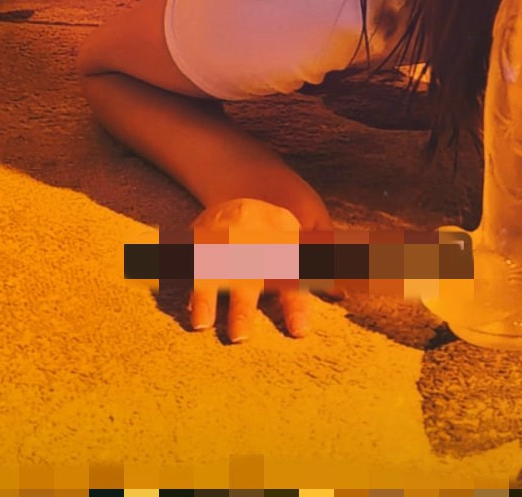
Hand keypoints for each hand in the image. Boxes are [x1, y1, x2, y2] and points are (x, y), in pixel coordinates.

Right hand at [187, 197, 316, 342]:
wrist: (245, 183)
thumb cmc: (281, 222)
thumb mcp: (310, 228)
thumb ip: (323, 262)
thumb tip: (342, 294)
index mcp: (284, 238)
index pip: (293, 274)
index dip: (296, 303)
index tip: (299, 331)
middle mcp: (252, 238)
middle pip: (248, 275)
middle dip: (243, 306)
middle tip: (240, 337)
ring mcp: (223, 236)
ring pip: (214, 267)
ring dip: (207, 295)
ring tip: (201, 323)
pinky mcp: (199, 235)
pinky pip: (189, 255)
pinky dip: (183, 273)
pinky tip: (179, 298)